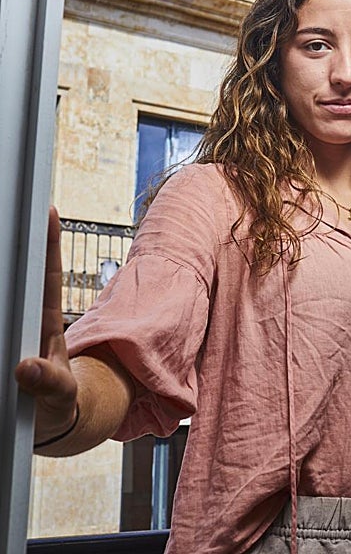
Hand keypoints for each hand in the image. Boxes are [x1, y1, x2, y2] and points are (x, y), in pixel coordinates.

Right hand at [15, 207, 78, 445]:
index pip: (48, 276)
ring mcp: (10, 331)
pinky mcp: (1, 347)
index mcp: (46, 325)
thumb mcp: (59, 397)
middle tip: (12, 213)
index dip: (49, 244)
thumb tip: (26, 367)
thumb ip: (48, 384)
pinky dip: (1, 303)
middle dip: (16, 246)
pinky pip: (0, 316)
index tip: (49, 211)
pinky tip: (0, 289)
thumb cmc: (57, 403)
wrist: (50, 425)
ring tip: (2, 235)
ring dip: (4, 275)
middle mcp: (26, 321)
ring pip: (5, 295)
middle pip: (19, 277)